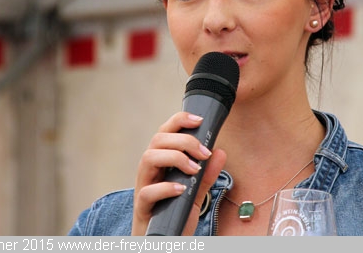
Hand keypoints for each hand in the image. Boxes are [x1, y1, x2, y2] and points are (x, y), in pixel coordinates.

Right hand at [131, 112, 226, 235]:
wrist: (164, 241)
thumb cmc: (175, 214)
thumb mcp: (195, 193)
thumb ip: (207, 174)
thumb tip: (220, 152)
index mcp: (160, 162)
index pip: (165, 132)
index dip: (179, 121)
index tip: (200, 120)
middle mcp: (149, 170)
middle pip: (157, 140)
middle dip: (183, 140)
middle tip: (204, 153)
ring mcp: (143, 187)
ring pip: (148, 158)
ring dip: (175, 158)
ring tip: (194, 169)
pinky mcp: (142, 207)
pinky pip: (147, 192)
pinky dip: (166, 187)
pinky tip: (182, 189)